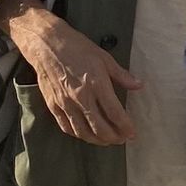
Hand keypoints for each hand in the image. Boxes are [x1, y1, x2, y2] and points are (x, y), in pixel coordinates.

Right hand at [9, 7, 142, 145]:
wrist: (46, 45)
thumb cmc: (78, 48)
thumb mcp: (104, 58)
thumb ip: (122, 75)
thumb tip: (139, 85)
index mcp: (97, 84)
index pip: (115, 113)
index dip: (125, 126)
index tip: (132, 133)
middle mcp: (81, 97)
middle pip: (100, 127)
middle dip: (114, 138)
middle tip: (122, 139)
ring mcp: (66, 103)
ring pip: (83, 132)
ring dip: (97, 140)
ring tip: (107, 140)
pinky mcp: (53, 105)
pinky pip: (67, 127)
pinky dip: (78, 134)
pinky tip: (86, 134)